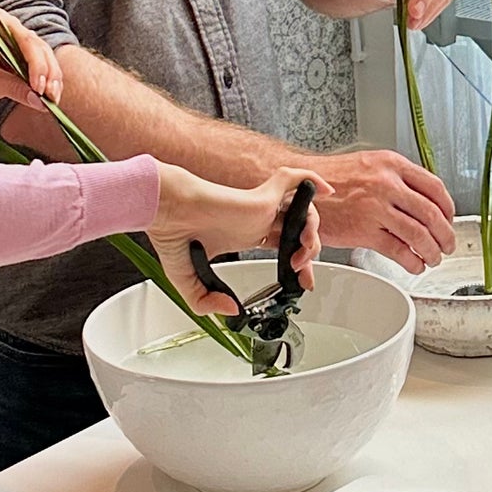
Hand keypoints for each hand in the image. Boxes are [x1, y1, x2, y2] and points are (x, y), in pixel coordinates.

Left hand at [0, 16, 62, 121]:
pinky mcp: (17, 65)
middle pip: (40, 51)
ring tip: (52, 101)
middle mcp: (9, 32)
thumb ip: (14, 88)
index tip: (39, 87)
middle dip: (48, 74)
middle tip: (50, 97)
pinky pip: (38, 73)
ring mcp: (15, 48)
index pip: (26, 41)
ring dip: (51, 81)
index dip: (37, 65)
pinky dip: (45, 86)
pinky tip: (49, 100)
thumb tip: (41, 101)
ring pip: (44, 62)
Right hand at [150, 166, 326, 314]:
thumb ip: (207, 301)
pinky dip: (313, 181)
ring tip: (302, 256)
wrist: (166, 211)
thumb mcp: (189, 282)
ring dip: (312, 233)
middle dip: (309, 253)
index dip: (297, 263)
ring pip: (302, 211)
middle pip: (297, 230)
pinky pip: (295, 180)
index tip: (301, 283)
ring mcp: (261, 206)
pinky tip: (326, 190)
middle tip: (305, 276)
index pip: (281, 245)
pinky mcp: (263, 195)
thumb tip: (232, 311)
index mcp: (242, 235)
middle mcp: (255, 220)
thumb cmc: (172, 235)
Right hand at [313, 145, 455, 270]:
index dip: (448, 208)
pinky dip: (412, 261)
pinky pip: (398, 250)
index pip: (434, 187)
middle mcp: (386, 184)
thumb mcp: (370, 164)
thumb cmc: (332, 179)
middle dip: (445, 234)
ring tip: (433, 257)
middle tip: (448, 244)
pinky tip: (414, 264)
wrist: (300, 187)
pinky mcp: (363, 231)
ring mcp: (375, 208)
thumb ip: (397, 179)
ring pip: (419, 234)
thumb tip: (423, 199)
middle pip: (431, 213)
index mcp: (391, 164)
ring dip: (432, 250)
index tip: (450, 220)